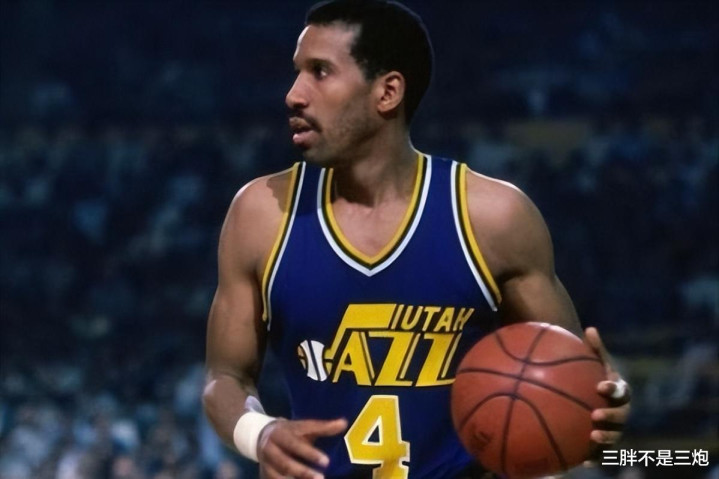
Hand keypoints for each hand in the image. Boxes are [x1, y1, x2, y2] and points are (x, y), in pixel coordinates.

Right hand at [257, 417, 347, 478]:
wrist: (262, 435)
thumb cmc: (290, 432)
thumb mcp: (303, 427)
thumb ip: (323, 427)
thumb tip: (344, 423)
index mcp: (282, 433)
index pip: (296, 444)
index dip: (310, 453)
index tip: (326, 462)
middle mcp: (271, 447)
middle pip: (286, 463)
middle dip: (303, 472)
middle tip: (321, 478)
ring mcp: (266, 462)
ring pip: (280, 475)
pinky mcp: (264, 473)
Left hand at [584, 327, 630, 447]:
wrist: (589, 394)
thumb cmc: (590, 375)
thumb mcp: (592, 362)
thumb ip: (593, 349)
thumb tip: (590, 329)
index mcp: (619, 392)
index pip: (621, 390)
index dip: (613, 388)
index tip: (601, 385)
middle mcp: (621, 411)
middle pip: (621, 416)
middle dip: (611, 416)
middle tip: (596, 414)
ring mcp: (614, 428)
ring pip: (614, 435)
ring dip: (606, 437)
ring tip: (592, 435)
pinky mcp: (603, 442)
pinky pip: (600, 452)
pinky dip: (594, 457)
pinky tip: (582, 462)